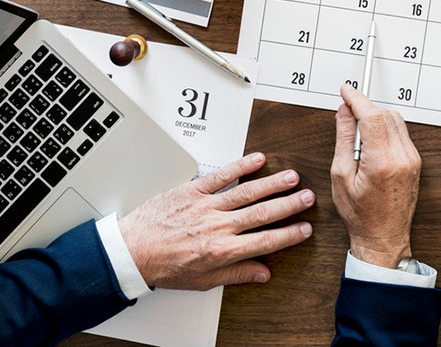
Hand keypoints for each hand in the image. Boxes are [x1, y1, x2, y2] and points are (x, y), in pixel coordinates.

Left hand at [119, 152, 314, 289]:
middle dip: (289, 205)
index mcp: (222, 251)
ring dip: (273, 184)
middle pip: (262, 213)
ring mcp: (206, 206)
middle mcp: (217, 227)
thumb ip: (236, 274)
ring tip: (292, 177)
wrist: (132, 251)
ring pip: (247, 192)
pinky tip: (257, 160)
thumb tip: (262, 273)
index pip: (265, 241)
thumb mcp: (203, 281)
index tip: (304, 229)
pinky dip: (241, 166)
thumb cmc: (164, 266)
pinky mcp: (192, 191)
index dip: (289, 235)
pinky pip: (221, 176)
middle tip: (308, 197)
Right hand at [330, 85, 421, 268]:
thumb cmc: (360, 214)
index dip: (357, 98)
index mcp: (382, 161)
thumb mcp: (341, 175)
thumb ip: (343, 139)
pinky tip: (372, 146)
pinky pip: (401, 133)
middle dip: (365, 110)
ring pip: (396, 120)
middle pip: (385, 114)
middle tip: (347, 120)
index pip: (372, 115)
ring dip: (376, 119)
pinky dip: (386, 130)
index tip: (346, 91)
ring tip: (359, 140)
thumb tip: (344, 112)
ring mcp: (412, 159)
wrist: (384, 238)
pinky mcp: (416, 161)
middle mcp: (402, 157)